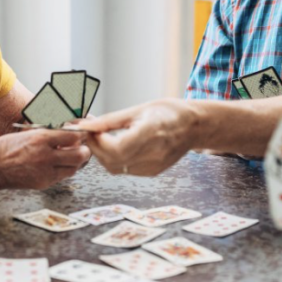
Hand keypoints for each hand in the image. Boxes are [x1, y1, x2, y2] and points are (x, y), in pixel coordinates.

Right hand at [0, 129, 90, 189]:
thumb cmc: (8, 147)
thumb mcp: (29, 133)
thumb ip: (50, 134)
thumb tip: (71, 131)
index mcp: (41, 139)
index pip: (73, 136)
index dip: (81, 135)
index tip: (81, 134)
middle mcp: (46, 156)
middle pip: (80, 155)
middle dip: (84, 150)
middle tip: (81, 147)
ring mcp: (46, 172)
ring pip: (74, 168)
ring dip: (75, 162)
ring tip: (69, 156)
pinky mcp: (44, 183)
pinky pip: (63, 177)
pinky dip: (64, 170)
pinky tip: (57, 165)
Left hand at [77, 99, 192, 175]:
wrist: (194, 126)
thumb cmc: (169, 112)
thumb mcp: (139, 109)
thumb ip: (111, 120)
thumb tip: (87, 125)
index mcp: (151, 132)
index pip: (116, 148)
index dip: (98, 142)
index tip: (91, 129)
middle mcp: (154, 153)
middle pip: (113, 161)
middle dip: (96, 148)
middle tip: (91, 133)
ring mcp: (154, 166)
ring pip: (116, 168)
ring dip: (103, 155)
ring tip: (101, 138)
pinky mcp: (153, 172)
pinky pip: (126, 170)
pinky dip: (115, 160)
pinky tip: (115, 146)